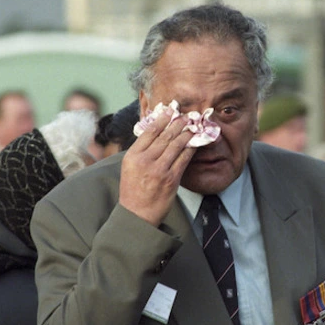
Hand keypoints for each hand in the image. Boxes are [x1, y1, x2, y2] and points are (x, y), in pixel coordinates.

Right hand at [119, 107, 195, 225]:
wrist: (137, 214)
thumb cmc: (133, 189)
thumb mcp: (129, 167)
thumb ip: (140, 150)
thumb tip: (156, 132)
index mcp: (132, 156)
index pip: (149, 132)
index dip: (162, 119)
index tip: (170, 110)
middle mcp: (145, 161)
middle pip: (164, 136)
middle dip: (177, 123)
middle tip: (186, 115)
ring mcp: (159, 170)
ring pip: (176, 145)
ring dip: (186, 133)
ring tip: (192, 125)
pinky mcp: (171, 179)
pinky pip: (184, 159)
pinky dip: (190, 148)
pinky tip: (195, 141)